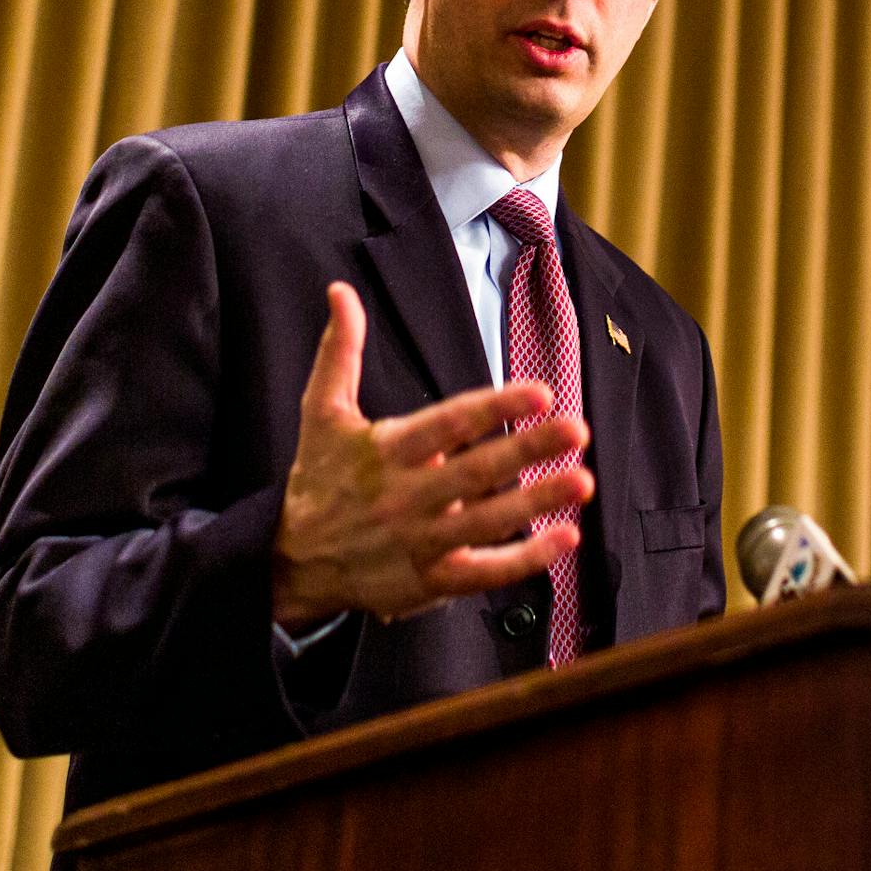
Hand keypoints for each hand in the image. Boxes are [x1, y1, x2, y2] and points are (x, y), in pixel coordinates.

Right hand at [272, 282, 593, 625]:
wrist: (288, 562)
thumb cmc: (317, 478)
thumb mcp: (321, 413)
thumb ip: (339, 351)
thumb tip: (339, 290)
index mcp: (387, 451)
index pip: (448, 424)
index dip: (494, 406)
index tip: (540, 391)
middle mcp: (406, 496)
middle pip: (476, 472)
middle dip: (529, 449)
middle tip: (577, 428)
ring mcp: (420, 542)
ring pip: (487, 523)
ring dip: (538, 502)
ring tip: (582, 480)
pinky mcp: (429, 580)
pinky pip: (483, 572)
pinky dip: (525, 560)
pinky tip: (566, 539)